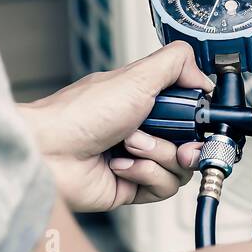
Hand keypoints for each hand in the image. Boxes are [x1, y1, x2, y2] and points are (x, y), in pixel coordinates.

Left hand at [19, 42, 213, 211]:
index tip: (201, 119)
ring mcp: (138, 160)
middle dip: (184, 142)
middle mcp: (144, 130)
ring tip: (130, 145)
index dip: (200, 119)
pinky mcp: (132, 187)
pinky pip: (163, 188)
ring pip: (180, 167)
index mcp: (146, 102)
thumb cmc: (80, 113)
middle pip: (192, 142)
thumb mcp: (136, 76)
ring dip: (158, 155)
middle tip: (177, 141)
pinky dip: (145, 174)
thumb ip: (175, 64)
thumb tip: (204, 76)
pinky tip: (121, 165)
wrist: (48, 152)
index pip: (191, 112)